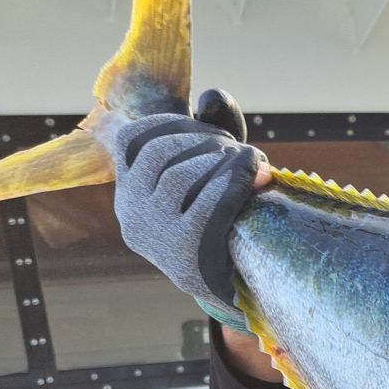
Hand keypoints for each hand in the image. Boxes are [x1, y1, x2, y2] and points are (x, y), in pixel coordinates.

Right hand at [110, 89, 269, 318]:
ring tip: (252, 159)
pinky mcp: (186, 251)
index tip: (209, 129)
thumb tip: (213, 95)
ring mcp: (155, 234)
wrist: (235, 293)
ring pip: (181, 174)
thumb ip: (213, 135)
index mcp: (128, 194)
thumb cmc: (223, 227)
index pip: (133, 139)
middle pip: (161, 153)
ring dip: (222, 158)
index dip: (173, 123)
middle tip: (237, 148)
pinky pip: (208, 202)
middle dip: (204, 139)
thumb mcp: (211, 179)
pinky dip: (236, 180)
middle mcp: (132, 214)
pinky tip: (259, 171)